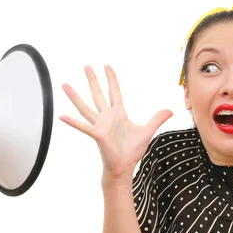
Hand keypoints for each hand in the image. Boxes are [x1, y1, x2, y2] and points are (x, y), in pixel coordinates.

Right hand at [60, 65, 172, 183]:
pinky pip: (83, 126)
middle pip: (98, 94)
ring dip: (74, 96)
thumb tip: (170, 110)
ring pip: (85, 107)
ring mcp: (99, 125)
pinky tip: (62, 116)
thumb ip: (156, 119)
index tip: (106, 66)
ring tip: (64, 85)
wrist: (124, 166)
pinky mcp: (97, 134)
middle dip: (92, 80)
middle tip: (86, 66)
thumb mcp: (147, 131)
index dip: (111, 79)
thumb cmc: (132, 151)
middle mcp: (106, 117)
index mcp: (118, 114)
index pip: (114, 92)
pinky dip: (72, 122)